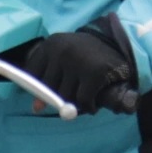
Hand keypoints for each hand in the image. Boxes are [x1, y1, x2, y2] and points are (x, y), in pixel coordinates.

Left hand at [7, 23, 137, 114]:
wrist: (120, 45)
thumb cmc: (86, 57)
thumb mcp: (62, 60)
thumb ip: (46, 81)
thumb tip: (36, 108)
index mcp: (50, 44)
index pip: (31, 74)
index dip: (37, 88)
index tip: (46, 93)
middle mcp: (61, 50)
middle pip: (47, 89)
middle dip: (61, 96)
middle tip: (75, 89)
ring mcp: (78, 60)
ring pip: (65, 97)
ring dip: (76, 102)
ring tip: (86, 92)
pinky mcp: (95, 72)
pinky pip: (83, 101)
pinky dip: (89, 107)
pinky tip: (94, 101)